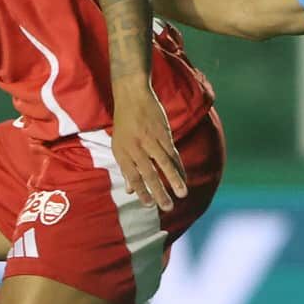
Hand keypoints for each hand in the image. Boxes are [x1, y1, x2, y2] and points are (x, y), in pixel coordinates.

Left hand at [112, 83, 186, 210]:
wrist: (132, 96)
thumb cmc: (125, 124)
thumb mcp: (119, 145)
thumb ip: (126, 168)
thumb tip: (130, 190)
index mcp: (122, 152)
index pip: (132, 176)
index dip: (141, 191)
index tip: (148, 205)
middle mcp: (135, 147)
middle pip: (149, 173)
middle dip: (159, 192)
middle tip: (167, 207)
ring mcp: (150, 140)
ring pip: (164, 163)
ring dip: (174, 180)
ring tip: (182, 194)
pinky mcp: (163, 133)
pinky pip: (172, 153)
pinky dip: (179, 166)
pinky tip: (184, 177)